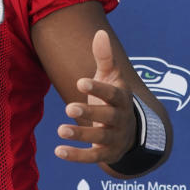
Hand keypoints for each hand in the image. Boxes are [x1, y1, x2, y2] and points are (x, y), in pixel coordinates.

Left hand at [55, 29, 135, 163]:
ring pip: (100, 139)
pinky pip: (92, 157)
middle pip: (108, 117)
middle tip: (68, 107)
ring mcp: (115, 138)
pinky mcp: (107, 154)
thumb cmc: (114, 98)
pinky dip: (76, 155)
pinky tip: (58, 151)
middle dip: (90, 113)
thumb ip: (105, 57)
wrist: (130, 131)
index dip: (98, 89)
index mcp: (123, 99)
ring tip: (61, 130)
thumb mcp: (112, 77)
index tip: (80, 82)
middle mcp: (122, 120)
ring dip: (81, 134)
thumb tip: (100, 32)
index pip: (113, 94)